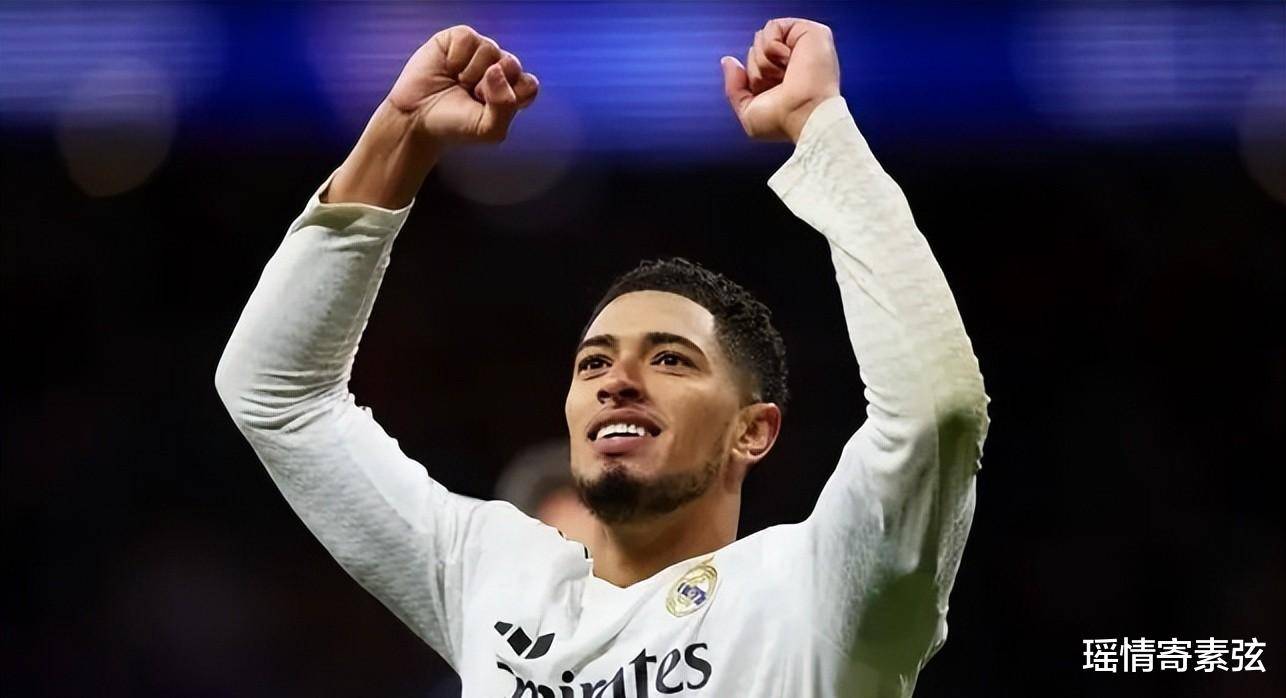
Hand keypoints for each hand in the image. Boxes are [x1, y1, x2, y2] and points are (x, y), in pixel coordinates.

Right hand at [387, 25, 538, 143]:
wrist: (416, 118)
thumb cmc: (455, 125)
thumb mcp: (488, 130)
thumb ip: (505, 106)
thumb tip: (496, 69)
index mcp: (512, 89)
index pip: (528, 85)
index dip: (509, 99)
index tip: (487, 110)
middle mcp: (499, 67)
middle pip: (513, 65)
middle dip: (490, 86)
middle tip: (471, 96)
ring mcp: (480, 51)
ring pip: (491, 50)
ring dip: (470, 73)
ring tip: (458, 83)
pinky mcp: (459, 38)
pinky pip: (469, 38)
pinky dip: (457, 58)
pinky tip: (448, 69)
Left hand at [721, 18, 840, 142]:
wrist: (805, 117)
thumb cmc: (783, 122)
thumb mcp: (749, 112)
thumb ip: (735, 88)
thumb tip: (728, 61)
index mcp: (784, 77)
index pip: (753, 63)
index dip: (753, 80)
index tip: (770, 96)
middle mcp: (795, 60)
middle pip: (756, 48)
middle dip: (758, 70)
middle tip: (779, 85)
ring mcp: (803, 45)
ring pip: (761, 37)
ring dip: (765, 62)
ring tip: (785, 75)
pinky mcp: (810, 32)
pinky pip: (772, 27)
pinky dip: (772, 47)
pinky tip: (789, 62)